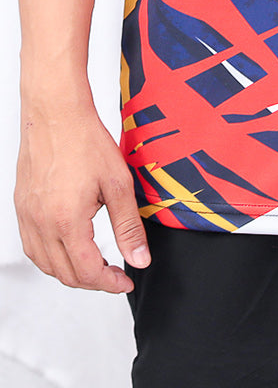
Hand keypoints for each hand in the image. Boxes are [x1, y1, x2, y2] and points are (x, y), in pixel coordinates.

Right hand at [14, 97, 150, 292]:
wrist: (56, 112)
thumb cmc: (85, 140)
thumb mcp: (118, 184)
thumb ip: (128, 226)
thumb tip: (139, 259)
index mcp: (66, 221)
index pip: (87, 272)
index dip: (109, 283)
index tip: (125, 280)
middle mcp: (41, 224)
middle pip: (65, 274)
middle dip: (93, 281)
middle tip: (114, 273)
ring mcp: (27, 216)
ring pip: (45, 264)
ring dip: (70, 272)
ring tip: (95, 263)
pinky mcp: (21, 207)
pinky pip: (33, 246)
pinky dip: (51, 256)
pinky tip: (69, 247)